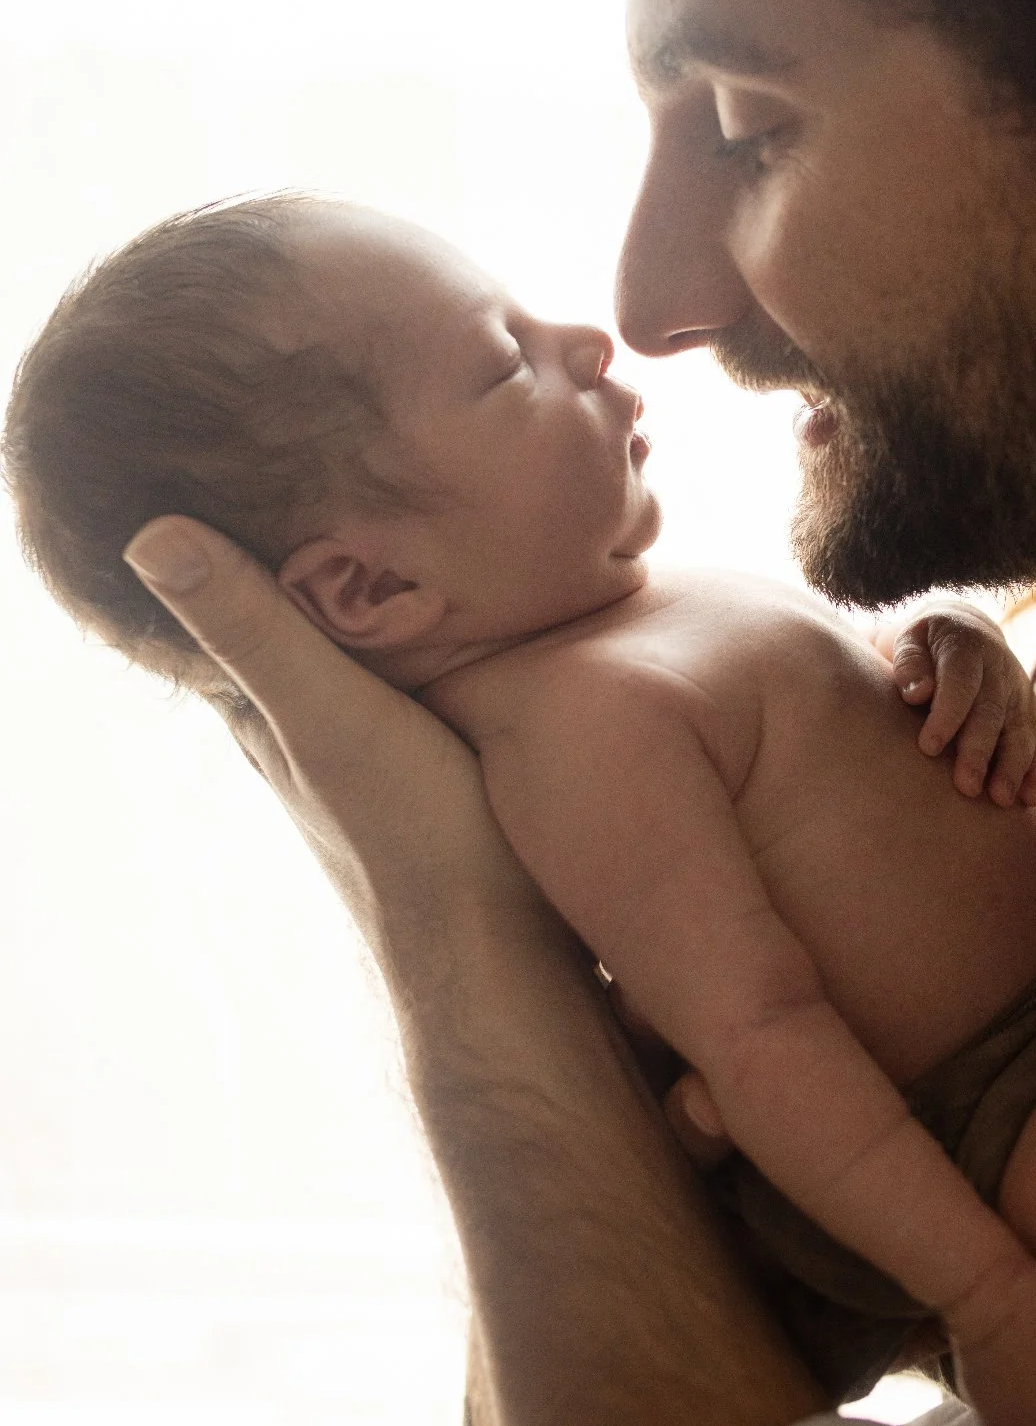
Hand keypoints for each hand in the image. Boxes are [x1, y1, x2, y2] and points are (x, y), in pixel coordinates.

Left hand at [122, 515, 549, 997]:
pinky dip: (421, 637)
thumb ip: (254, 629)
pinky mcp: (438, 768)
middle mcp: (307, 737)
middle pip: (292, 629)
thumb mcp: (329, 714)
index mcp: (267, 715)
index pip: (227, 609)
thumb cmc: (416, 835)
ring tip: (398, 523)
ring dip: (368, 603)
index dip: (232, 539)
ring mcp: (372, 757)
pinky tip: (459, 613)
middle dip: (305, 562)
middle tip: (335, 475)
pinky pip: (416, 679)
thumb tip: (145, 535)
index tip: (242, 466)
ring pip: (357, 655)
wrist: (501, 959)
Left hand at [880, 603, 1035, 806]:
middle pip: (992, 713)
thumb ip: (910, 663)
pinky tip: (1030, 798)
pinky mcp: (1030, 712)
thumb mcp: (910, 640)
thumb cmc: (927, 644)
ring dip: (1013, 767)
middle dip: (980, 751)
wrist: (968, 631)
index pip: (959, 683)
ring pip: (1020, 731)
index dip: (946, 715)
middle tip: (966, 787)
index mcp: (968, 645)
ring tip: (1001, 800)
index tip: (928, 748)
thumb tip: (917, 693)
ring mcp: (1019, 692)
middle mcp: (1000, 669)